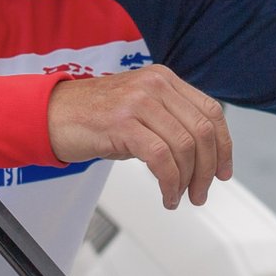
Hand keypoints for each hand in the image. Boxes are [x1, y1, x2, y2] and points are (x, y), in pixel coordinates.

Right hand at [47, 67, 232, 208]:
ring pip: (184, 146)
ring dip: (188, 180)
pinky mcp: (122, 123)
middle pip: (203, 131)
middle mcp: (154, 85)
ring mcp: (138, 102)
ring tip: (179, 196)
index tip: (223, 172)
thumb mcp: (138, 110)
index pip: (211, 111)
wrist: (50, 115)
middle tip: (200, 192)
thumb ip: (168, 120)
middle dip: (208, 169)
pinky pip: (161, 158)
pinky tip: (166, 195)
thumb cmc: (92, 117)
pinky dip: (169, 183)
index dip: (225, 146)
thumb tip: (201, 154)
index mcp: (163, 79)